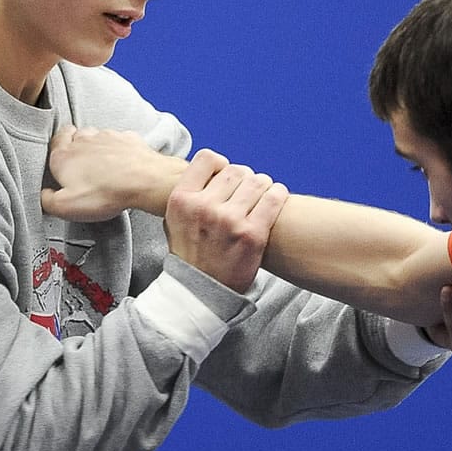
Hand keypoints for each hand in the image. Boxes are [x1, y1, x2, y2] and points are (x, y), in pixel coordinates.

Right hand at [42, 126, 185, 221]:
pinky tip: (122, 162)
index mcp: (64, 155)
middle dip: (76, 146)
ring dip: (98, 147)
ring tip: (102, 164)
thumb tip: (44, 195)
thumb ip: (47, 200)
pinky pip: (120, 140)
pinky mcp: (128, 139)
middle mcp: (84, 140)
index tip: (60, 153)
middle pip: (76, 136)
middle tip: (80, 162)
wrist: (144, 181)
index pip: (55, 140)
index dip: (57, 145)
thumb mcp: (65, 206)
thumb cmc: (104, 193)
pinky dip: (119, 149)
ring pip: (97, 136)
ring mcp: (108, 137)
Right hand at [165, 149, 289, 292]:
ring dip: (263, 186)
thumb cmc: (190, 253)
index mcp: (182, 200)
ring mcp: (229, 220)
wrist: (200, 292)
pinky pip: (274, 198)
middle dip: (244, 178)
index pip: (208, 158)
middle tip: (247, 192)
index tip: (225, 178)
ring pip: (258, 181)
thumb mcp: (174, 220)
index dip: (221, 165)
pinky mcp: (253, 234)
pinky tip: (275, 199)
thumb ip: (189, 193)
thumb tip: (213, 168)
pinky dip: (278, 195)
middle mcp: (204, 207)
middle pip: (236, 170)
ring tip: (261, 196)